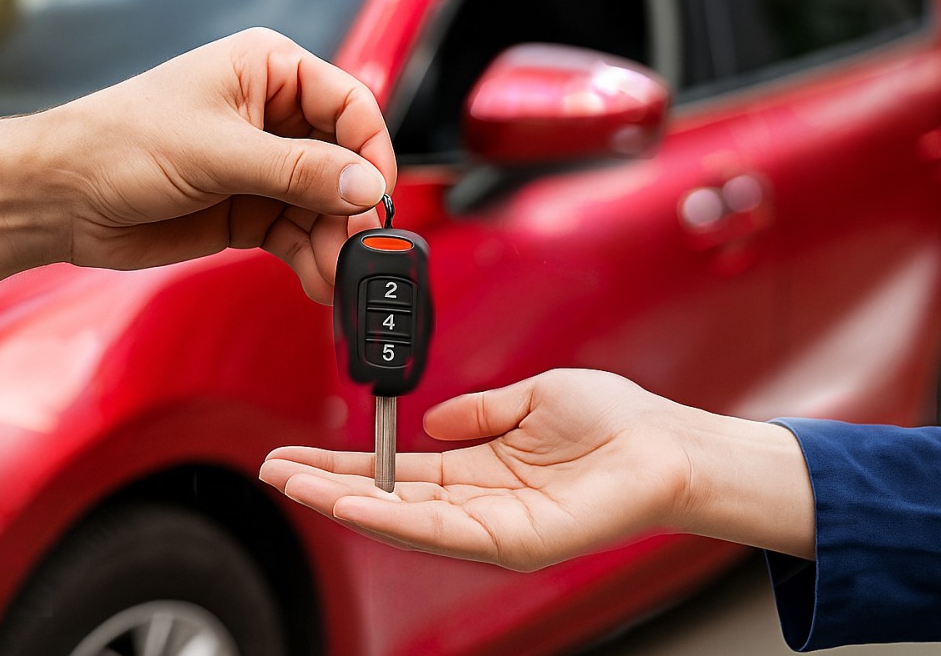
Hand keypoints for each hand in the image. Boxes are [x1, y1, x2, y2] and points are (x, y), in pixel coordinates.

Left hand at [0, 28, 394, 304]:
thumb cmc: (118, 144)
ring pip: (324, 205)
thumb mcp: (217, 152)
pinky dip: (311, 258)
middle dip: (352, 208)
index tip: (377, 195)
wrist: (58, 198)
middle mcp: (273, 116)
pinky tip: (318, 281)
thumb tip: (366, 186)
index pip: (348, 104)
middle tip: (357, 247)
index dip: (371, 150)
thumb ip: (298, 171)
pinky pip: (298, 234)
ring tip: (335, 276)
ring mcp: (262, 167)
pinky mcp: (249, 210)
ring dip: (334, 242)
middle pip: (343, 161)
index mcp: (268, 71)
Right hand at [261, 369, 813, 570]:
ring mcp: (493, 527)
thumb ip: (478, 411)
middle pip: (387, 498)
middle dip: (327, 486)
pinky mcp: (514, 542)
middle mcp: (479, 503)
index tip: (300, 454)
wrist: (667, 443)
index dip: (347, 464)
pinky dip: (390, 519)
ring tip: (294, 486)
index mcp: (479, 467)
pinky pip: (441, 531)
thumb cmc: (613, 421)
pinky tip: (351, 506)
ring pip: (402, 519)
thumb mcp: (530, 397)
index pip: (397, 472)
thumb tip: (434, 419)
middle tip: (273, 471)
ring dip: (343, 502)